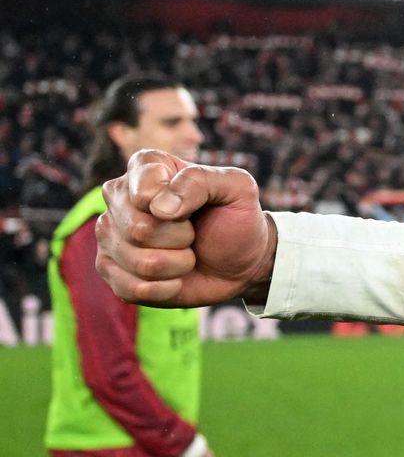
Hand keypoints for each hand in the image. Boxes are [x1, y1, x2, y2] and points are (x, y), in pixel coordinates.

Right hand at [97, 149, 276, 306]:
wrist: (241, 261)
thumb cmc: (236, 219)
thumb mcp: (237, 189)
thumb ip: (199, 181)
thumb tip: (159, 207)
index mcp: (146, 166)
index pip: (143, 189)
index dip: (177, 206)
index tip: (195, 208)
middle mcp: (119, 198)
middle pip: (138, 229)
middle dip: (180, 238)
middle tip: (193, 234)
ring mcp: (110, 234)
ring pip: (138, 262)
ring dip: (177, 265)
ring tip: (187, 254)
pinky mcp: (110, 269)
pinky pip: (130, 288)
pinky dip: (165, 289)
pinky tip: (175, 278)